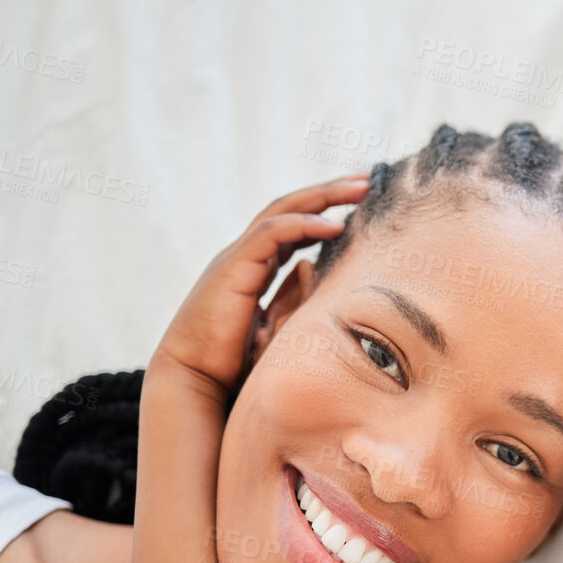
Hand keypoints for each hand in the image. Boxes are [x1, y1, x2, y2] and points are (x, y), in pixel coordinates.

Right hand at [152, 175, 368, 396]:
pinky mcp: (232, 269)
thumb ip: (296, 299)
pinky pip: (270, 235)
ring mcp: (237, 259)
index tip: (362, 203)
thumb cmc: (235, 363)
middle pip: (291, 209)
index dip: (326, 212)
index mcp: (256, 267)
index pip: (294, 226)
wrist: (194, 382)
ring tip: (360, 187)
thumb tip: (315, 272)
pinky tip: (334, 224)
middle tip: (367, 180)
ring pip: (282, 212)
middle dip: (330, 192)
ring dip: (323, 197)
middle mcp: (246, 256)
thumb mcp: (280, 328)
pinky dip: (303, 225)